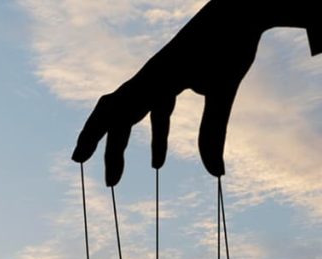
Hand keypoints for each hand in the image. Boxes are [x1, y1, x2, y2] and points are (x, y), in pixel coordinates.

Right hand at [71, 0, 265, 185]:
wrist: (240, 7)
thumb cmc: (231, 42)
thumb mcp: (224, 88)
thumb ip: (214, 131)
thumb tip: (215, 174)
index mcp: (156, 77)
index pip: (117, 113)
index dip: (98, 139)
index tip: (81, 162)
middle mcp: (150, 76)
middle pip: (114, 112)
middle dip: (103, 145)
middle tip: (102, 180)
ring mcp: (160, 75)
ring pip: (130, 111)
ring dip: (124, 143)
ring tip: (120, 173)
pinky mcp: (173, 76)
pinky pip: (153, 108)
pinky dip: (152, 135)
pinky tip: (158, 159)